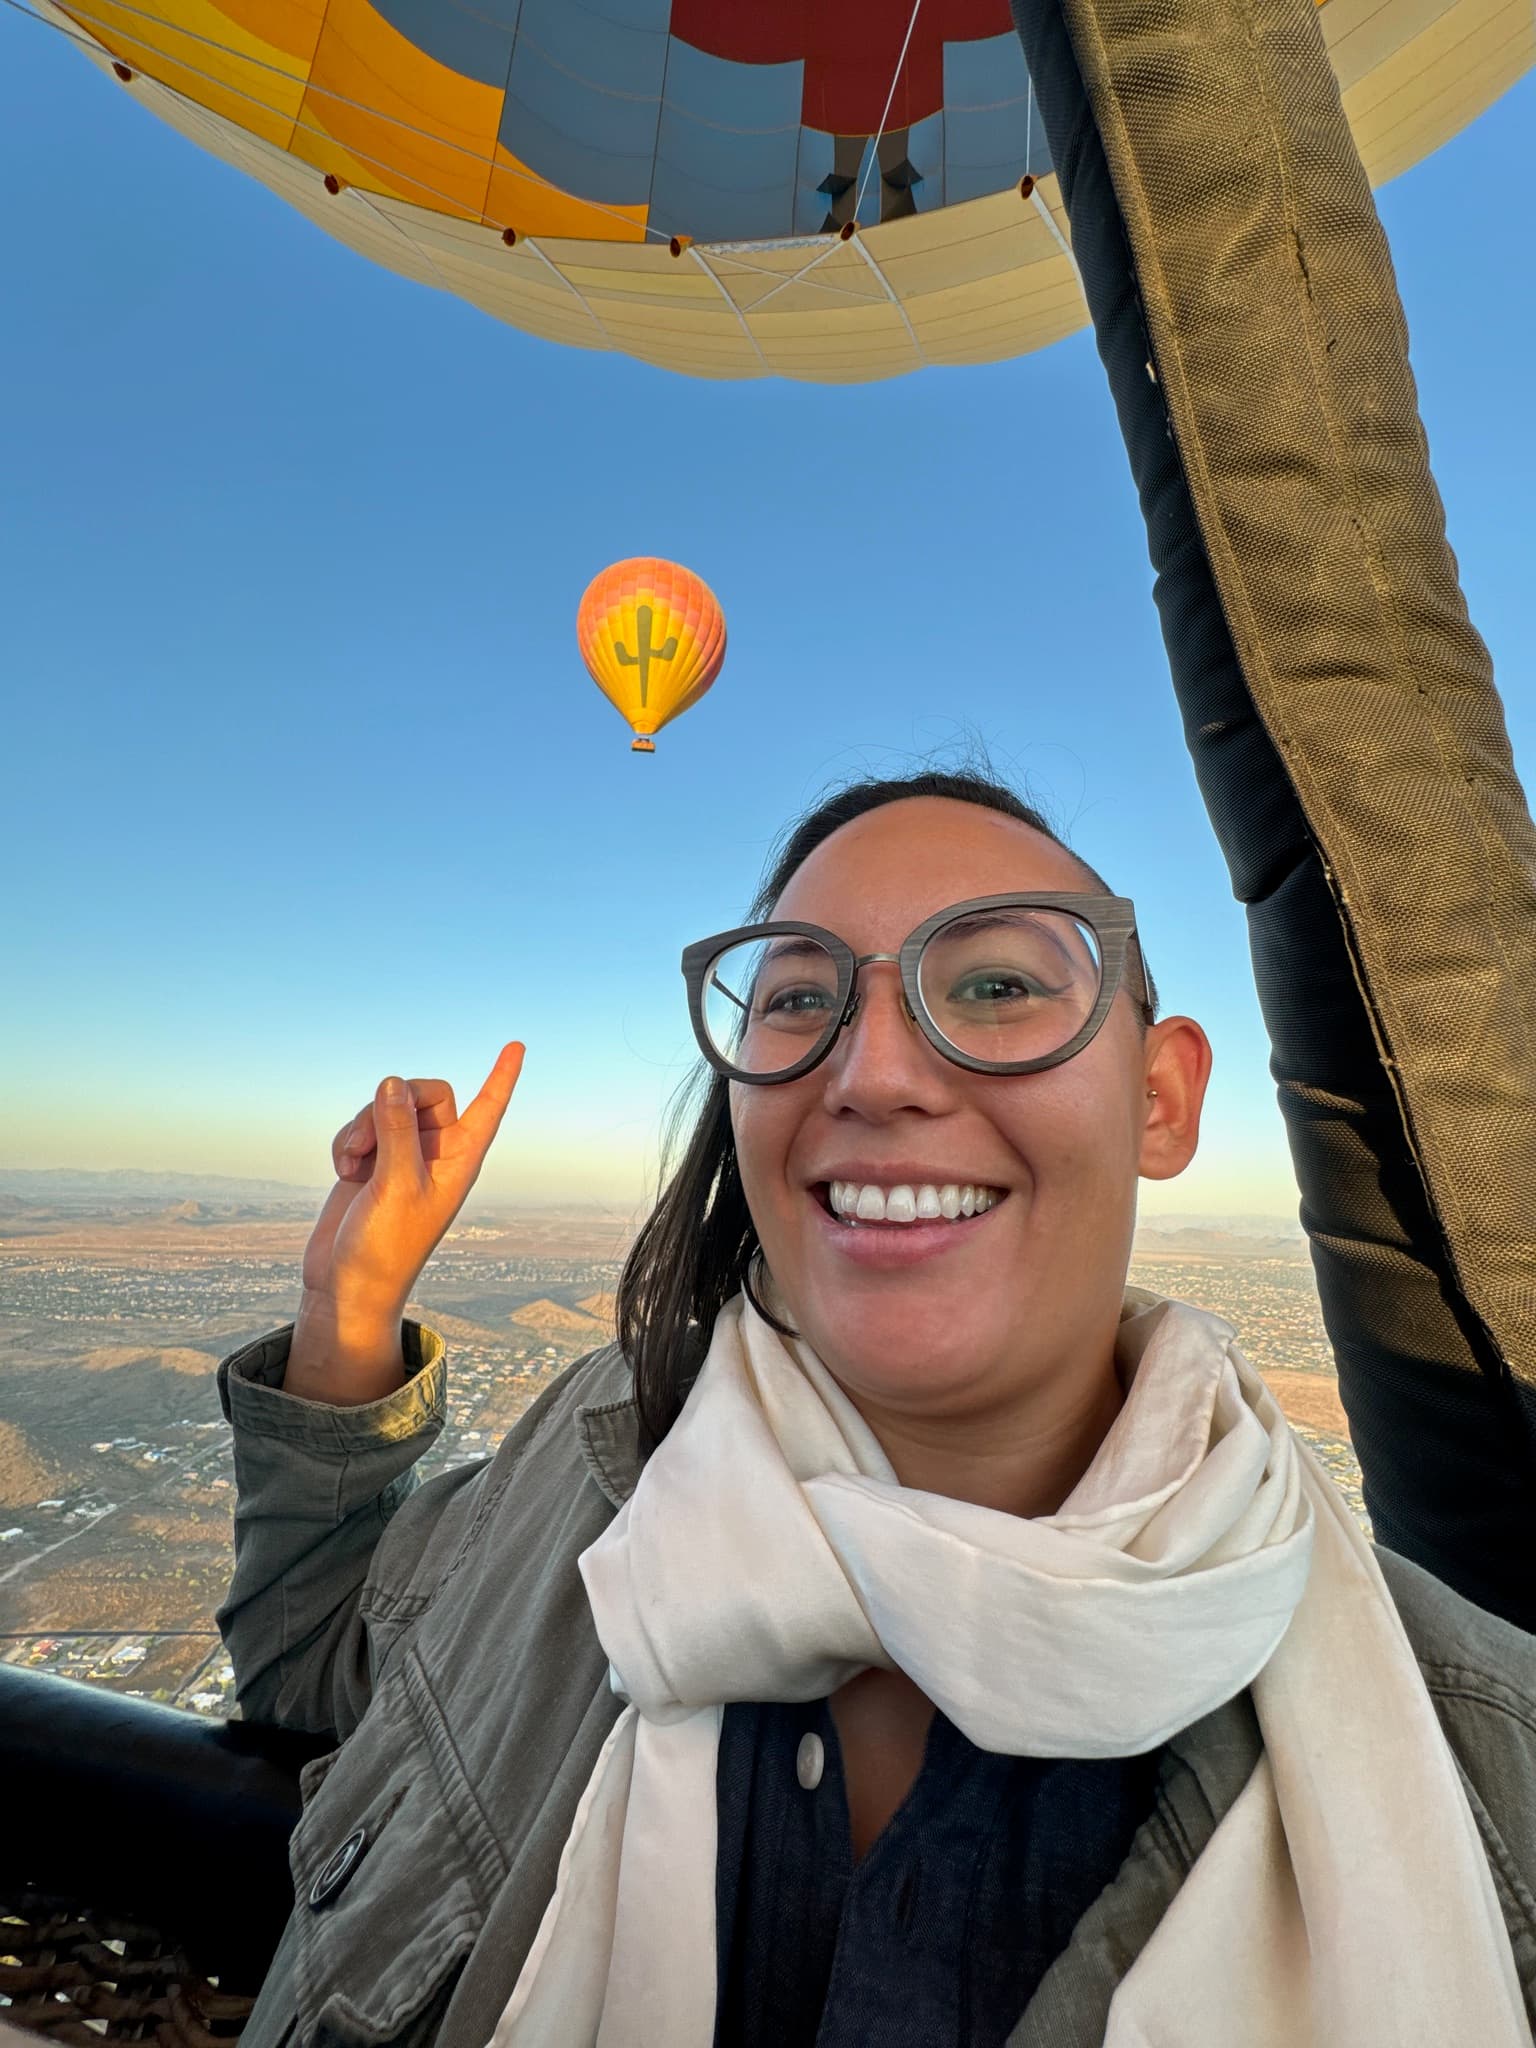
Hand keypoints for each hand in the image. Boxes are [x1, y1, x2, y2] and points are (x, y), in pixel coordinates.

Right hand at [286, 1042, 523, 1403]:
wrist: (349, 1284)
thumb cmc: (385, 1247)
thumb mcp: (395, 1185)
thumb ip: (396, 1129)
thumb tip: (393, 1082)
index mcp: (460, 1161)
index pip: (488, 1108)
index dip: (502, 1076)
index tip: (517, 1045)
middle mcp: (436, 1154)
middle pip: (425, 1094)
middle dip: (392, 1103)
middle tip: (369, 1136)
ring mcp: (402, 1156)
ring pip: (386, 1106)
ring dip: (362, 1125)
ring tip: (352, 1161)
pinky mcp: (371, 1161)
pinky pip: (359, 1126)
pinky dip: (346, 1140)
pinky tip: (342, 1168)